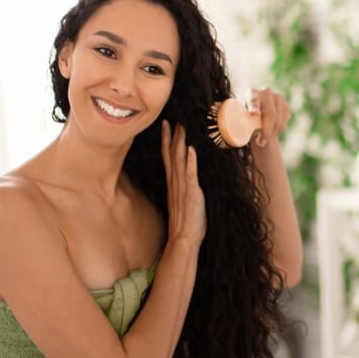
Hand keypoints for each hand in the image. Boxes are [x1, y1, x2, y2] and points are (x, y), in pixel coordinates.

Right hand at [161, 120, 206, 245]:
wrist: (183, 239)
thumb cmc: (185, 223)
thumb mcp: (181, 201)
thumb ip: (182, 188)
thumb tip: (185, 179)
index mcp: (173, 183)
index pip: (167, 157)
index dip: (166, 140)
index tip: (166, 124)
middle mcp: (175, 183)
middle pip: (171, 154)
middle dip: (172, 135)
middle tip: (173, 118)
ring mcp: (183, 187)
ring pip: (179, 160)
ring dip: (180, 143)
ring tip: (181, 127)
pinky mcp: (192, 194)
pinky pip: (190, 175)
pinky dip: (190, 162)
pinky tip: (191, 149)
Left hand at [246, 87, 290, 147]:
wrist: (258, 117)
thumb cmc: (245, 119)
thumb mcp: (241, 119)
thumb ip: (241, 121)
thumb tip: (240, 129)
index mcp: (251, 93)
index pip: (253, 100)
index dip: (254, 106)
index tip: (254, 113)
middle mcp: (266, 92)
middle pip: (270, 114)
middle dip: (266, 131)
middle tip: (261, 143)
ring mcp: (278, 97)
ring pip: (278, 120)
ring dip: (272, 133)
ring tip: (264, 140)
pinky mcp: (286, 105)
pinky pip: (285, 120)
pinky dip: (278, 130)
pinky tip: (271, 132)